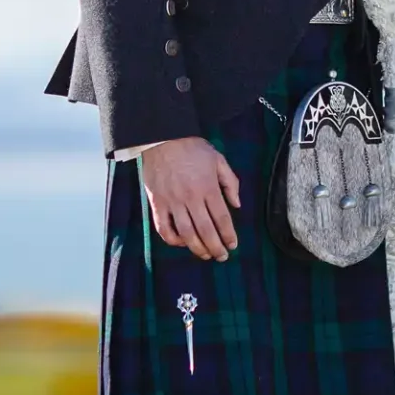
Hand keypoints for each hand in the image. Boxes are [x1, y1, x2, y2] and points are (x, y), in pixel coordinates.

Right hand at [140, 137, 241, 261]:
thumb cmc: (191, 147)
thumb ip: (230, 182)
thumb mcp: (218, 159)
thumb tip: (237, 205)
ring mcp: (172, 202)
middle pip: (206, 230)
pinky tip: (182, 243)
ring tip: (205, 256)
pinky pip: (164, 228)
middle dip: (216, 247)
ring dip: (197, 248)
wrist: (162, 138)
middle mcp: (191, 197)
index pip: (222, 218)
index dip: (229, 235)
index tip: (233, 246)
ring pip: (186, 233)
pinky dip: (172, 240)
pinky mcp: (157, 203)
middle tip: (222, 257)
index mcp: (208, 187)